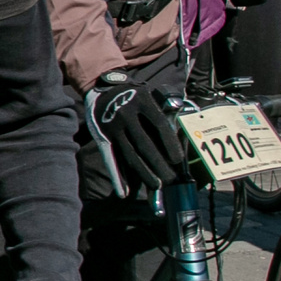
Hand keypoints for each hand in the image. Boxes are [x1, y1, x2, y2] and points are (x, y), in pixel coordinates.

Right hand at [83, 72, 188, 193]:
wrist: (101, 87)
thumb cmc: (133, 95)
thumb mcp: (148, 95)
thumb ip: (162, 111)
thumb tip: (179, 134)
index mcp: (142, 101)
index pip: (159, 125)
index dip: (170, 144)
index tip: (178, 159)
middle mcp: (126, 114)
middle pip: (145, 145)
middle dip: (159, 164)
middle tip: (170, 178)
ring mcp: (113, 127)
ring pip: (130, 155)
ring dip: (144, 173)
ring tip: (156, 185)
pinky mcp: (103, 137)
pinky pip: (111, 160)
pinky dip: (118, 177)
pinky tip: (123, 192)